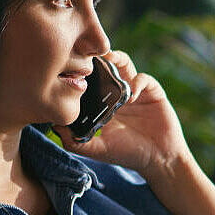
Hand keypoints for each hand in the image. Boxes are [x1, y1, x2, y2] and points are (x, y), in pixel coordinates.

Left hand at [51, 50, 190, 176]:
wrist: (159, 159)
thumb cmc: (128, 154)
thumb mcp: (98, 149)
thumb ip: (77, 142)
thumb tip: (56, 127)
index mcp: (103, 102)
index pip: (89, 79)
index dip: (81, 71)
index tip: (71, 67)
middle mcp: (117, 92)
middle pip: (104, 66)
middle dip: (96, 58)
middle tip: (88, 55)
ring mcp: (135, 90)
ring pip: (123, 64)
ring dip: (116, 59)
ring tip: (109, 60)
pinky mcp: (152, 91)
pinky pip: (143, 78)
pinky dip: (136, 82)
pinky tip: (132, 96)